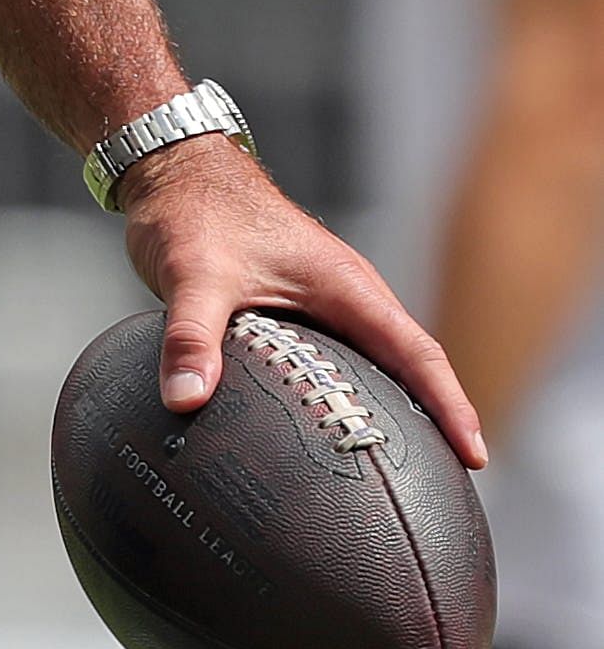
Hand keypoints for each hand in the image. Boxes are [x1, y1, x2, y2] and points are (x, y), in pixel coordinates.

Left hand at [117, 135, 488, 465]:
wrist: (173, 167)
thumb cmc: (194, 209)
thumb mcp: (191, 275)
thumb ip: (190, 337)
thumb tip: (185, 398)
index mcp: (345, 285)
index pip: (416, 354)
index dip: (450, 405)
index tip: (475, 456)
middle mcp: (347, 294)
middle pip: (407, 366)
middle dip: (434, 419)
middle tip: (446, 481)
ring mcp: (325, 301)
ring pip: (374, 362)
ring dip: (393, 407)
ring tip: (402, 469)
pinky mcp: (297, 307)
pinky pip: (338, 357)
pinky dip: (347, 391)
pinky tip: (329, 426)